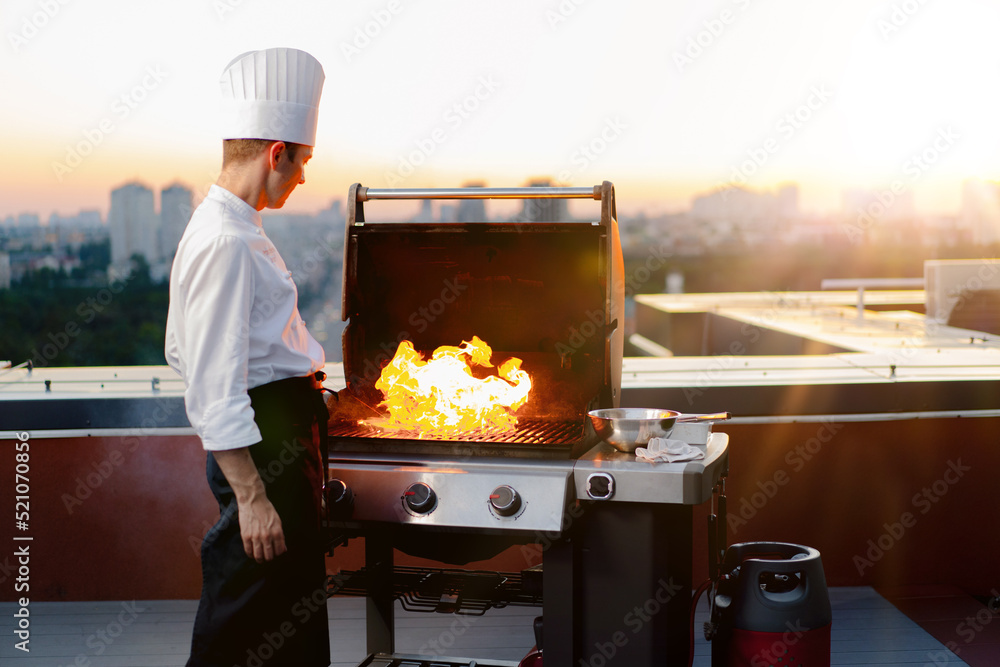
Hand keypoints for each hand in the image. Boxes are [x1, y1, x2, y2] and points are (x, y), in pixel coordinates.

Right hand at [211, 447, 287, 562]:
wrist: (253, 500)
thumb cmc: (266, 509)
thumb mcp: (277, 521)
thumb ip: (280, 535)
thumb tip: (283, 548)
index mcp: (277, 531)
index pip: (280, 550)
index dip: (278, 553)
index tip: (276, 554)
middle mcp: (267, 536)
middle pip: (269, 555)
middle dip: (269, 558)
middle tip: (268, 558)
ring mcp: (256, 536)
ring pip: (258, 555)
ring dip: (260, 559)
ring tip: (260, 559)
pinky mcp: (246, 536)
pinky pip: (248, 550)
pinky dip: (250, 554)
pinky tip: (252, 554)